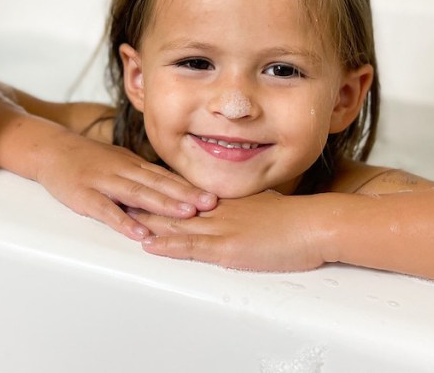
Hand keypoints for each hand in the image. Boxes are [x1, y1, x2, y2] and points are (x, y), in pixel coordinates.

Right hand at [36, 138, 217, 241]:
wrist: (50, 149)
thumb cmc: (87, 159)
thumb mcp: (118, 161)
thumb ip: (142, 175)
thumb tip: (173, 189)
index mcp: (131, 164)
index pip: (165, 176)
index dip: (189, 186)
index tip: (214, 194)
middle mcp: (122, 170)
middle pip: (158, 183)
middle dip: (185, 194)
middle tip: (211, 204)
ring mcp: (103, 182)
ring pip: (137, 193)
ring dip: (163, 204)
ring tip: (187, 215)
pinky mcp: (84, 196)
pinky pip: (106, 209)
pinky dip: (123, 221)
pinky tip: (139, 232)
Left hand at [129, 191, 327, 271]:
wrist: (317, 224)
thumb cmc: (298, 220)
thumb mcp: (267, 208)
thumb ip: (250, 208)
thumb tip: (244, 208)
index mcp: (226, 203)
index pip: (186, 196)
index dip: (161, 192)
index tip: (140, 186)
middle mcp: (218, 212)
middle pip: (173, 207)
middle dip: (144, 203)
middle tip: (116, 195)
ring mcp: (220, 229)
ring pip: (175, 224)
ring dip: (146, 221)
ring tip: (119, 216)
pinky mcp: (227, 247)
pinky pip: (191, 246)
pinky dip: (167, 244)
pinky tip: (148, 243)